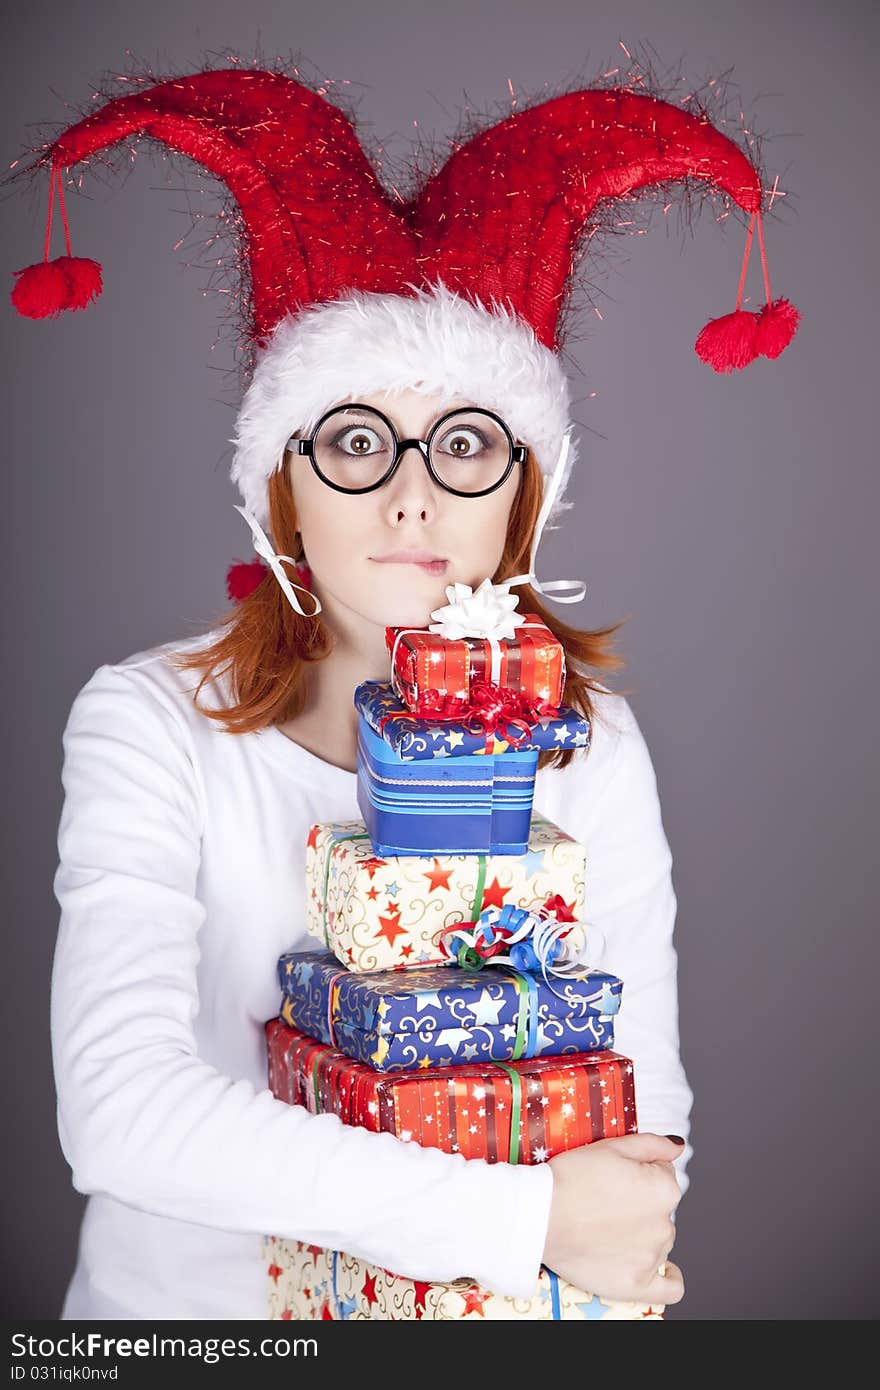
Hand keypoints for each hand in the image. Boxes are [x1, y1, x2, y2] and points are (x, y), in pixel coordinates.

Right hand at [542, 1132, 685, 1305]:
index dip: (638, 1171)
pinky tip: (660, 1270)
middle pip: (659, 1209)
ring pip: (657, 1241)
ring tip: (606, 1228)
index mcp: (664, 1189)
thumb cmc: (571, 1179)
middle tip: (605, 1201)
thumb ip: (653, 1144)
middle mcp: (665, 1224)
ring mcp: (652, 1257)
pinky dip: (668, 1279)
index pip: (663, 1174)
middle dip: (639, 1203)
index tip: (616, 1177)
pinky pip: (669, 1288)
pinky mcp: (637, 1284)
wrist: (540, 1216)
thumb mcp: (612, 1147)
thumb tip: (676, 1148)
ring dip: (641, 1233)